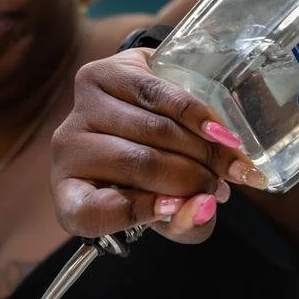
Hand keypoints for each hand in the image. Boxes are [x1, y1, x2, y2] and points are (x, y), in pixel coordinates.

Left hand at [51, 48, 267, 243]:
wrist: (142, 115)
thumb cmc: (150, 177)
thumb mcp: (167, 214)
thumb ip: (185, 223)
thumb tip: (203, 206)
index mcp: (71, 196)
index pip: (90, 211)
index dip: (137, 211)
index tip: (179, 207)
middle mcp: (66, 154)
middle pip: (136, 165)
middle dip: (192, 178)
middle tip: (224, 186)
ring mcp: (79, 112)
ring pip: (152, 130)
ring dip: (202, 148)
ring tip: (231, 162)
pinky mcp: (98, 75)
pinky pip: (156, 94)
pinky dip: (194, 114)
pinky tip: (218, 131)